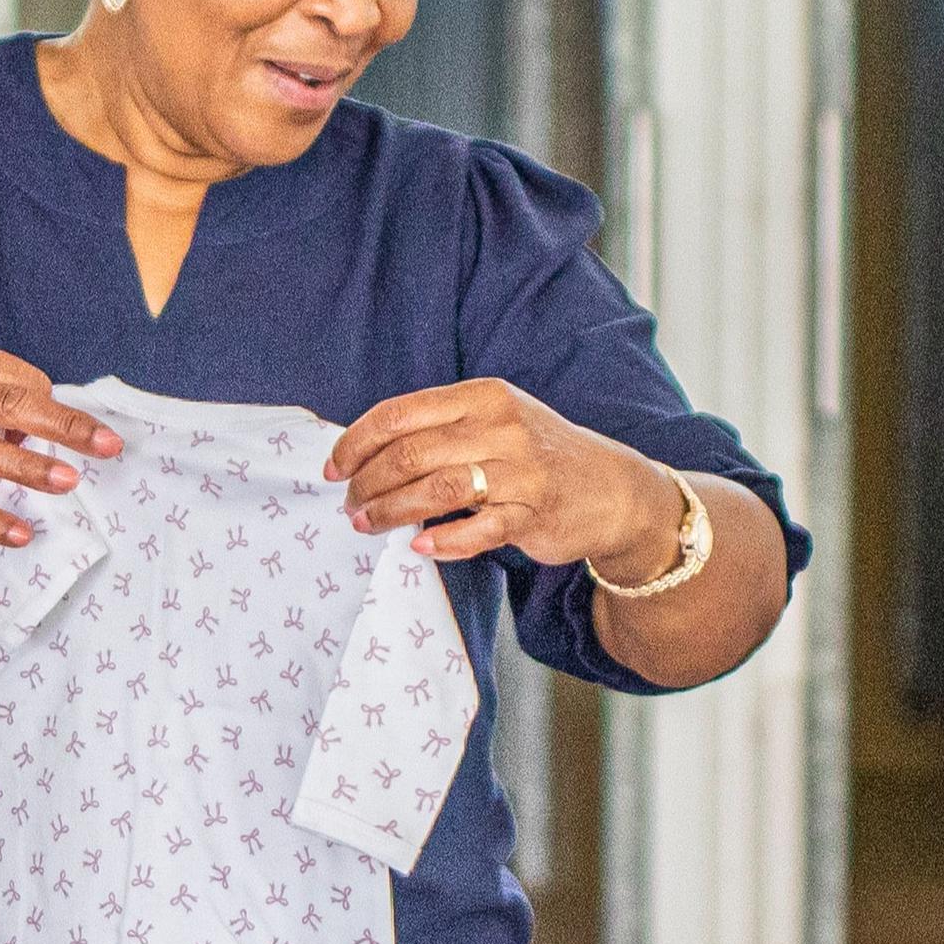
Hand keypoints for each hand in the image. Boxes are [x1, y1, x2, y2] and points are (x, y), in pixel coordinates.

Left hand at [324, 380, 684, 573]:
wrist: (610, 488)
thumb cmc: (535, 456)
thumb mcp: (492, 422)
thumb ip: (439, 429)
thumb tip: (365, 455)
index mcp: (481, 396)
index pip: (400, 413)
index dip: (356, 442)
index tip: (333, 468)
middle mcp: (500, 427)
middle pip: (410, 453)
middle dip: (367, 482)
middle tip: (349, 505)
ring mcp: (519, 471)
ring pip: (436, 490)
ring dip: (391, 512)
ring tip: (366, 526)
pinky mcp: (533, 514)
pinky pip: (477, 530)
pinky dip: (443, 540)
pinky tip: (419, 546)